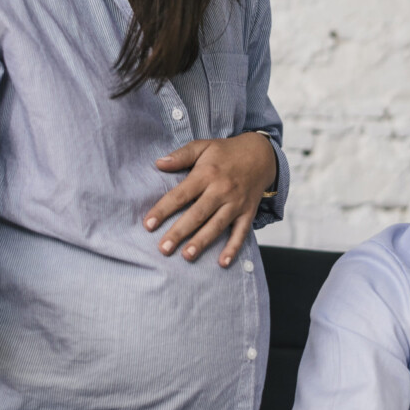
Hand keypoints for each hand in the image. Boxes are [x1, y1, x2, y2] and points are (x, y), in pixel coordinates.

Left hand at [144, 131, 276, 266]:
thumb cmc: (226, 152)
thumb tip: (158, 163)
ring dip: (202, 242)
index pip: (181, 194)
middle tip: (163, 248)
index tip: (148, 224)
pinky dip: (233, 249)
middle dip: (179, 232)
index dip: (163, 210)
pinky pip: (241, 233)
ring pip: (217, 226)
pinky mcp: (248, 213)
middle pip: (197, 214)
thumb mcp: (203, 146)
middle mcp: (221, 190)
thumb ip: (181, 156)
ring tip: (186, 256)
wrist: (261, 155)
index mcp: (206, 174)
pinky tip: (222, 263)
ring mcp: (236, 203)